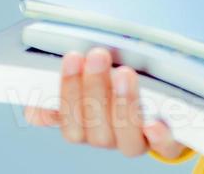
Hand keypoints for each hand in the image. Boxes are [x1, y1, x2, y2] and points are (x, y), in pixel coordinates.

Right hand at [23, 47, 187, 159]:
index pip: (69, 122)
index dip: (68, 91)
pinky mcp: (169, 141)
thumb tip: (34, 106)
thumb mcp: (87, 82)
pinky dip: (159, 137)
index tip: (72, 57)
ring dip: (122, 105)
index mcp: (86, 127)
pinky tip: (154, 123)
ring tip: (123, 72)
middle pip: (96, 128)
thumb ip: (61, 91)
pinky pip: (164, 147)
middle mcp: (109, 138)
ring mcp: (139, 141)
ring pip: (126, 137)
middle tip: (97, 56)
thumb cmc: (117, 86)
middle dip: (94, 90)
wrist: (165, 102)